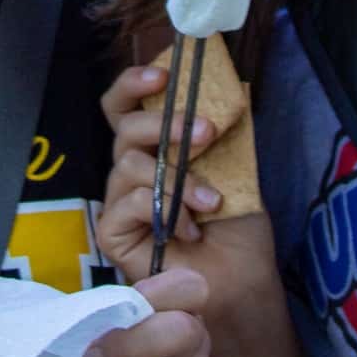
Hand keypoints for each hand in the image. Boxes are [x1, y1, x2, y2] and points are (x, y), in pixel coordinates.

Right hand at [95, 65, 277, 313]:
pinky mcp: (113, 235)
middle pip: (123, 129)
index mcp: (154, 150)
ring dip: (176, 177)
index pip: (124, 108)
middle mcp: (131, 172)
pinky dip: (160, 210)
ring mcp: (119, 203)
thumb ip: (214, 133)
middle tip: (206, 132)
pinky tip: (188, 230)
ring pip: (127, 165)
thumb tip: (219, 88)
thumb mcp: (234, 167)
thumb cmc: (237, 228)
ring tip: (210, 200)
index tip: (164, 74)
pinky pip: (124, 205)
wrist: (242, 282)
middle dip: (164, 124)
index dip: (133, 85)